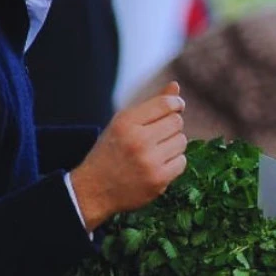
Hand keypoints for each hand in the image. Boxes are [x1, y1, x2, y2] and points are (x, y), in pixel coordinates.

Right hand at [70, 82, 186, 229]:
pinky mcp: (158, 180)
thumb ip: (152, 105)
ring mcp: (149, 161)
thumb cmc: (111, 151)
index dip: (176, 103)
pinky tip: (159, 164)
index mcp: (126, 122)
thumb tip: (176, 86)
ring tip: (156, 151)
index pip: (165, 104)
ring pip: (182, 142)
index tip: (177, 106)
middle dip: (172, 126)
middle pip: (177, 123)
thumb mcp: (123, 123)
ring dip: (173, 145)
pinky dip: (174, 162)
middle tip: (158, 134)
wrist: (93, 189)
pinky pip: (182, 162)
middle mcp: (138, 140)